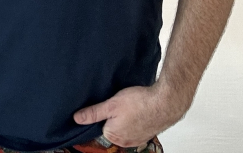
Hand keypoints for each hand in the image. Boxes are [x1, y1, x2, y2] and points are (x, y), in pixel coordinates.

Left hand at [72, 82, 187, 148]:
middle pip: (113, 126)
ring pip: (126, 127)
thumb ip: (93, 112)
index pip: (101, 124)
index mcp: (113, 135)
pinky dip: (138, 119)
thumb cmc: (139, 102)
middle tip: (123, 103)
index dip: (105, 112)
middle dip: (116, 116)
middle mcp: (125, 141)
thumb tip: (77, 118)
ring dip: (128, 118)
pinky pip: (137, 127)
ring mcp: (137, 139)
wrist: (165, 102)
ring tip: (133, 105)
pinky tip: (141, 109)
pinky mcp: (148, 134)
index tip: (111, 105)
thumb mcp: (111, 104)